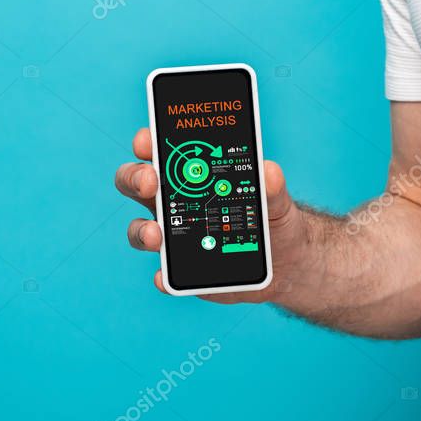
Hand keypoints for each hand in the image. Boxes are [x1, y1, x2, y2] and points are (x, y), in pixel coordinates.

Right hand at [114, 128, 310, 301]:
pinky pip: (165, 275)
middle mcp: (175, 203)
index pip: (160, 151)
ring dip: (142, 231)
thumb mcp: (277, 201)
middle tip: (150, 182)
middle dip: (135, 178)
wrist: (286, 261)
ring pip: (141, 230)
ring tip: (157, 236)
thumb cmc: (273, 219)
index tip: (148, 142)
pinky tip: (166, 278)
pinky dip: (163, 277)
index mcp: (193, 176)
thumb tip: (269, 172)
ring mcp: (176, 238)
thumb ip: (273, 187)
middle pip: (137, 184)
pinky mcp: (184, 271)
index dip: (147, 143)